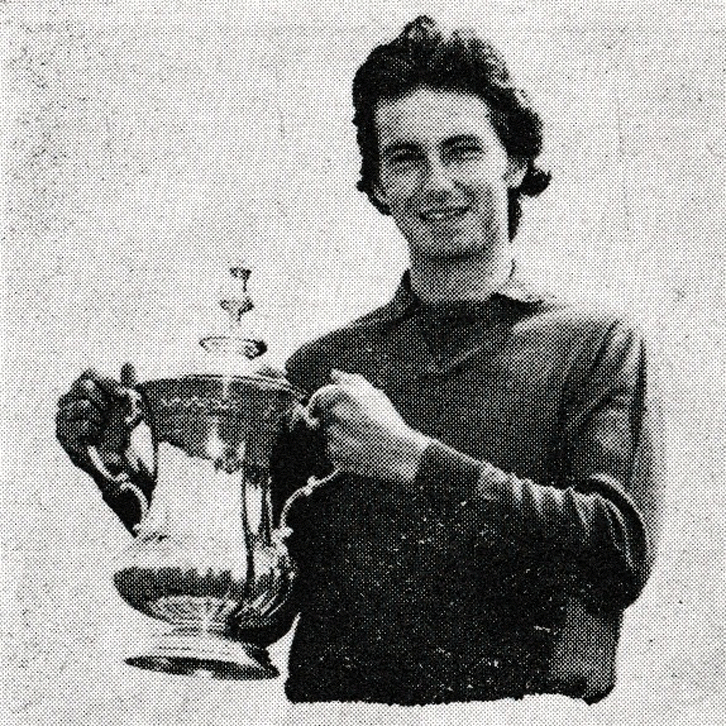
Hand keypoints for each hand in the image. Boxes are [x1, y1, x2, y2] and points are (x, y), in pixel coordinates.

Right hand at [55, 364, 141, 483]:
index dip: (108, 382)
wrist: (118, 458)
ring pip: (82, 405)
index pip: (89, 373)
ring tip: (102, 426)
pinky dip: (95, 430)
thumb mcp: (129, 406)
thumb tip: (128, 363)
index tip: (124, 395)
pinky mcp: (62, 435)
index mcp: (84, 390)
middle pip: (84, 386)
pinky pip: (81, 425)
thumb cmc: (121, 428)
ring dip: (100, 417)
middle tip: (109, 413)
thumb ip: (129, 385)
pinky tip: (96, 436)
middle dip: (104, 400)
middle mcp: (69, 400)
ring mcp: (63, 417)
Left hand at [307, 369, 430, 483]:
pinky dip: (340, 451)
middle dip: (331, 420)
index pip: (318, 398)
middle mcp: (334, 412)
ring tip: (359, 438)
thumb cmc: (387, 421)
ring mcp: (333, 433)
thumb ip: (350, 381)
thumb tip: (334, 374)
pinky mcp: (334, 452)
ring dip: (337, 435)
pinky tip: (357, 449)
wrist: (398, 451)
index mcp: (341, 394)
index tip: (319, 411)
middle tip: (352, 426)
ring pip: (326, 434)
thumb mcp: (373, 394)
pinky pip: (330, 450)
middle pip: (321, 416)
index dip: (317, 405)